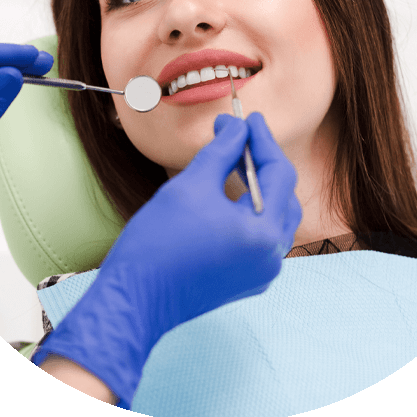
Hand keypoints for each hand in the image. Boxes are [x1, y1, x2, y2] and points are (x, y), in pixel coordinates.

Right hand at [32, 111, 301, 408]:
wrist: (134, 299)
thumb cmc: (158, 242)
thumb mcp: (192, 185)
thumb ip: (222, 151)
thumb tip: (237, 127)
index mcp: (265, 233)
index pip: (278, 173)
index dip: (262, 140)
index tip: (247, 118)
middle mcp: (272, 256)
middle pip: (283, 194)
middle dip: (262, 161)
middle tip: (240, 136)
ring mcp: (261, 272)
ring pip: (274, 216)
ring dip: (259, 185)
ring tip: (236, 160)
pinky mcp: (246, 279)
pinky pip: (261, 236)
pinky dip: (251, 210)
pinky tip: (232, 193)